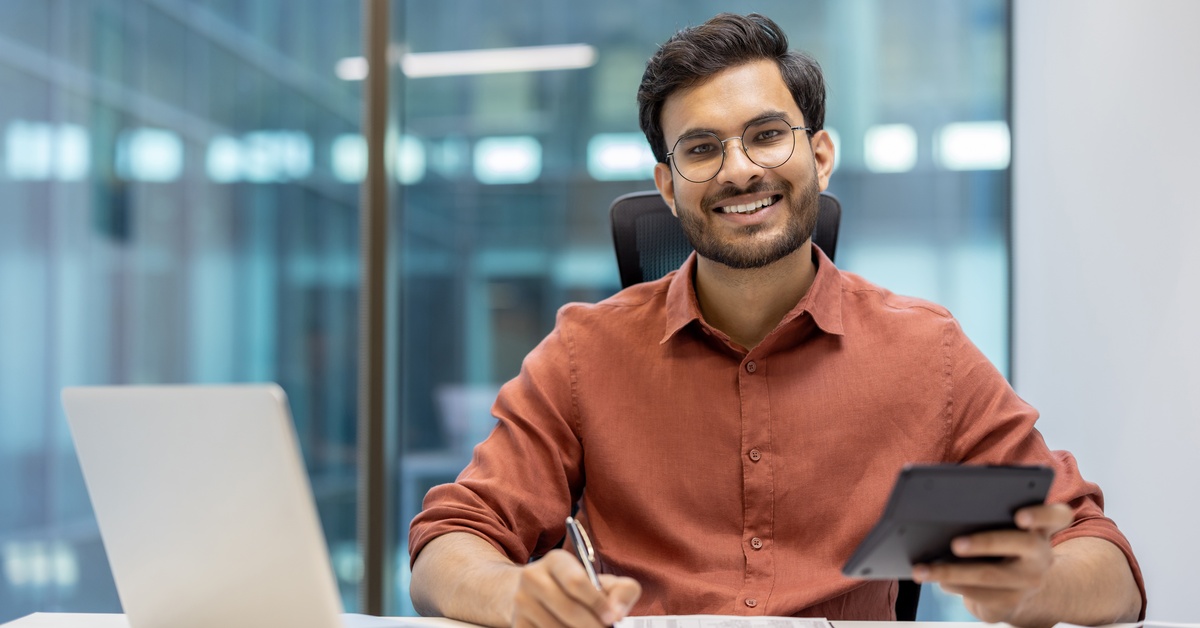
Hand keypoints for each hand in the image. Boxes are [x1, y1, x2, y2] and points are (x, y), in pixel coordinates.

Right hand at [511, 549, 641, 627]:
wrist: (533, 597)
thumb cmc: (576, 591)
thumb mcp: (599, 582)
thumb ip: (621, 590)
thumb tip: (617, 613)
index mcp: (556, 560)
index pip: (576, 582)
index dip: (598, 603)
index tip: (613, 618)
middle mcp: (533, 577)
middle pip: (569, 610)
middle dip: (593, 625)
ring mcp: (521, 602)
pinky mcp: (517, 624)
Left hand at [911, 503, 1072, 623]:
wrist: (1014, 586)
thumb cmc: (999, 543)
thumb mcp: (1002, 526)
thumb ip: (989, 512)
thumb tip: (950, 509)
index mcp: (1041, 526)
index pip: (1056, 515)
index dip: (1041, 514)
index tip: (1020, 516)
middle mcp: (1042, 554)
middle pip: (1023, 544)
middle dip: (986, 543)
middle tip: (955, 544)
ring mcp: (1029, 581)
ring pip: (990, 575)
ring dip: (951, 572)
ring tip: (923, 569)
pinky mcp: (1012, 602)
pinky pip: (981, 595)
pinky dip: (953, 585)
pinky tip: (933, 579)